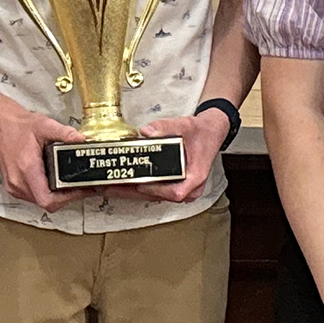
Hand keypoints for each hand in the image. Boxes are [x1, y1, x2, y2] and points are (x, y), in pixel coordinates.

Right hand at [0, 98, 86, 212]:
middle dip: (68, 197)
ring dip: (58, 197)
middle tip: (83, 186)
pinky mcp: (13, 187)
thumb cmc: (17, 126)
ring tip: (73, 185)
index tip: (82, 189)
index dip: (68, 198)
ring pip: (40, 202)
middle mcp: (18, 182)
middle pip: (47, 203)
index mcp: (26, 168)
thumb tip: (82, 140)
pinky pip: (34, 198)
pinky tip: (57, 183)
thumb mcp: (45, 125)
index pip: (47, 199)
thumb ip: (65, 133)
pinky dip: (47, 194)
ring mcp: (14, 187)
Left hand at [121, 105, 237, 202]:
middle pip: (159, 197)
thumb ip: (165, 127)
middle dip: (133, 193)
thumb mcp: (184, 126)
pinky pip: (156, 191)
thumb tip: (147, 131)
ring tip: (113, 188)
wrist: (210, 132)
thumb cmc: (202, 133)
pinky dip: (140, 187)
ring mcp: (183, 188)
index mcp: (196, 177)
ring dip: (134, 192)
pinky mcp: (175, 185)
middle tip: (112, 189)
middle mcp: (190, 187)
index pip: (176, 192)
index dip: (156, 190)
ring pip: (155, 196)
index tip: (139, 184)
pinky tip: (125, 183)